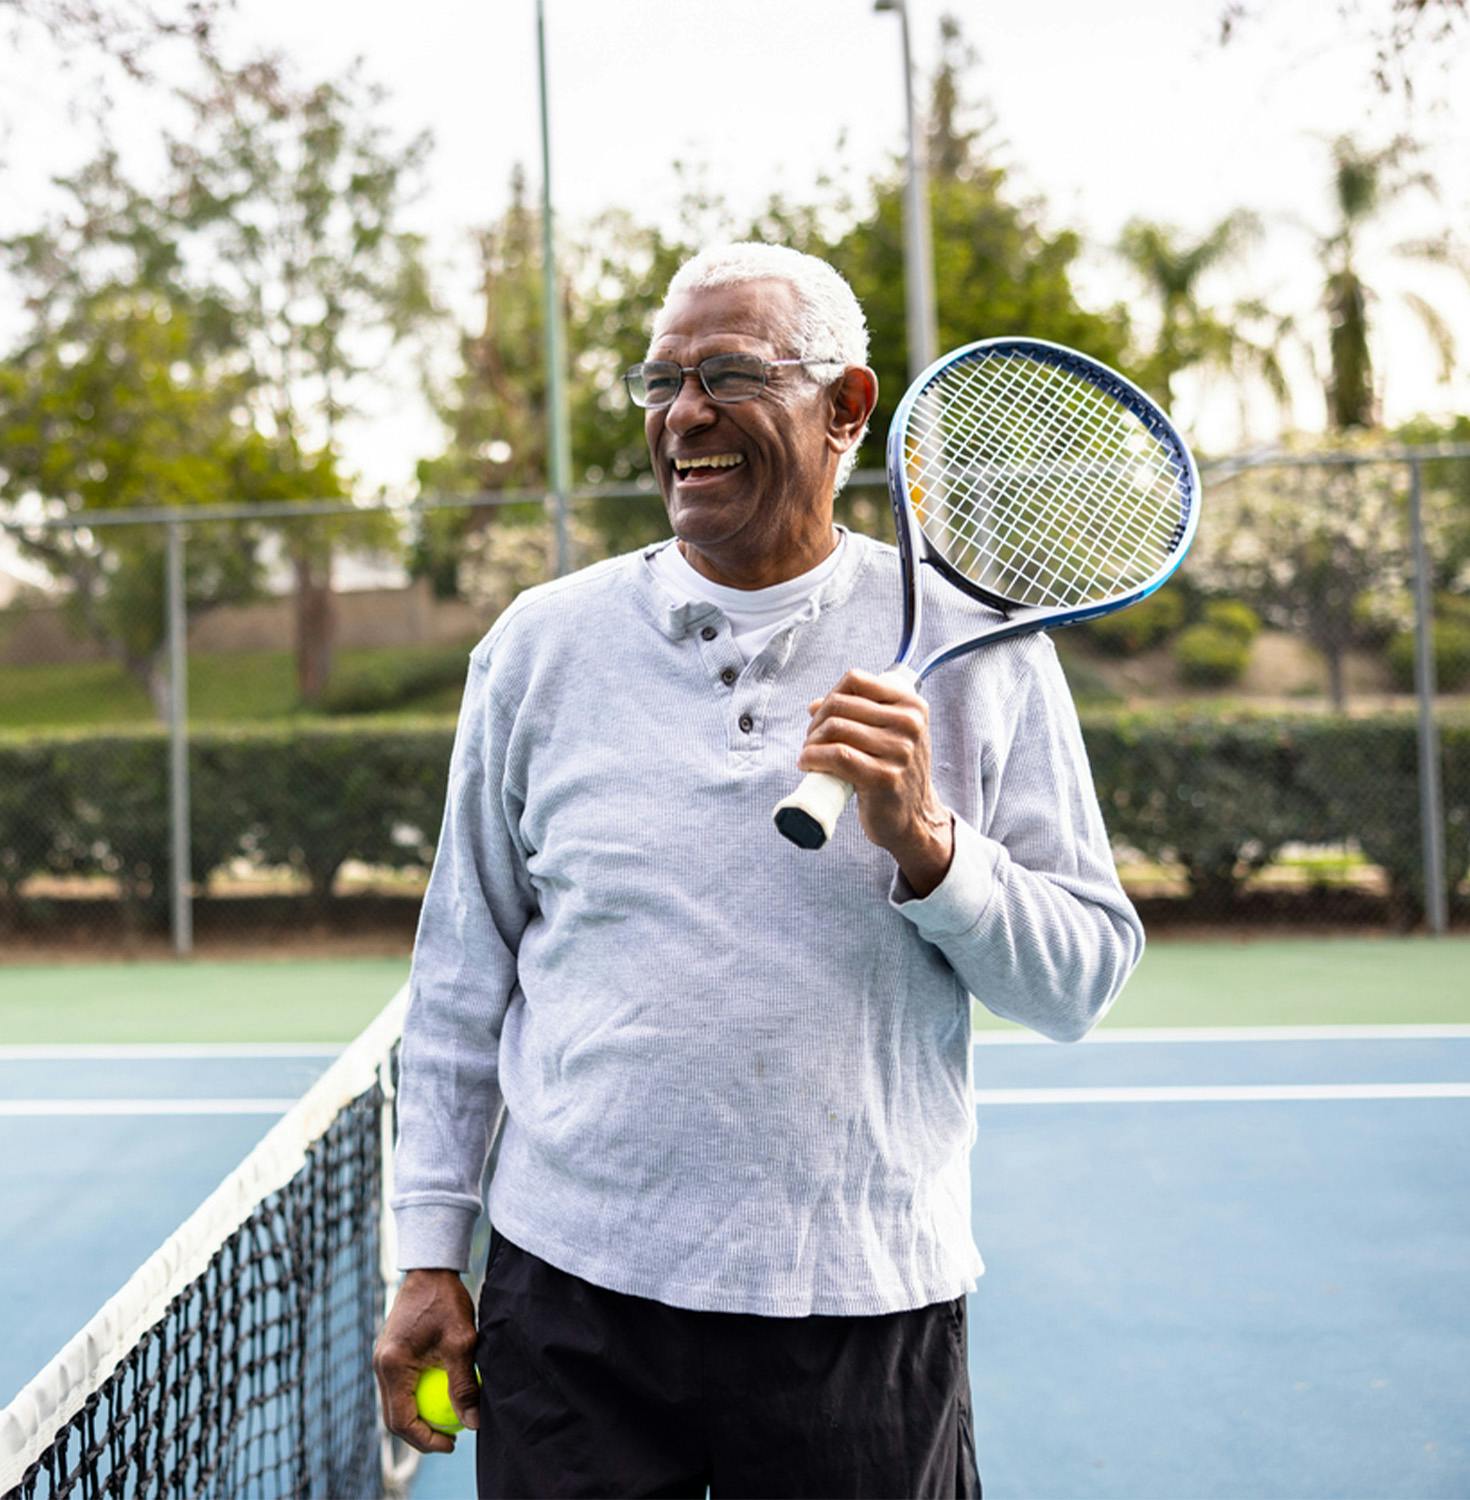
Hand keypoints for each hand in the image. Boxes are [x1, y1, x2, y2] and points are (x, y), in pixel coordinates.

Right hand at [374, 1269, 479, 1453]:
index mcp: (391, 1365)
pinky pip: (399, 1387)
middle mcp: (380, 1365)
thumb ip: (465, 1383)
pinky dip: (417, 1398)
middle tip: (451, 1439)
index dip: (426, 1439)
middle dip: (421, 1434)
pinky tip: (442, 1395)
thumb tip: (472, 1421)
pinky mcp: (390, 1353)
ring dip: (418, 1417)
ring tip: (449, 1421)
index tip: (452, 1443)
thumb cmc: (446, 1300)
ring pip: (396, 1404)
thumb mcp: (461, 1342)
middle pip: (395, 1417)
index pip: (402, 1420)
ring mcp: (382, 1359)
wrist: (430, 1268)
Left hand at [797, 667, 954, 894]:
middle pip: (840, 704)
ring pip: (835, 728)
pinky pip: (837, 755)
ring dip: (811, 742)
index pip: (856, 680)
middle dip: (816, 722)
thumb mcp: (891, 736)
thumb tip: (814, 705)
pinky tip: (807, 764)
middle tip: (811, 741)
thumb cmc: (896, 773)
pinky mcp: (884, 777)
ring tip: (809, 755)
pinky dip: (813, 757)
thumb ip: (859, 715)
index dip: (830, 695)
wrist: (915, 818)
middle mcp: (910, 724)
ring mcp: (899, 751)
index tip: (822, 716)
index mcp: (912, 706)